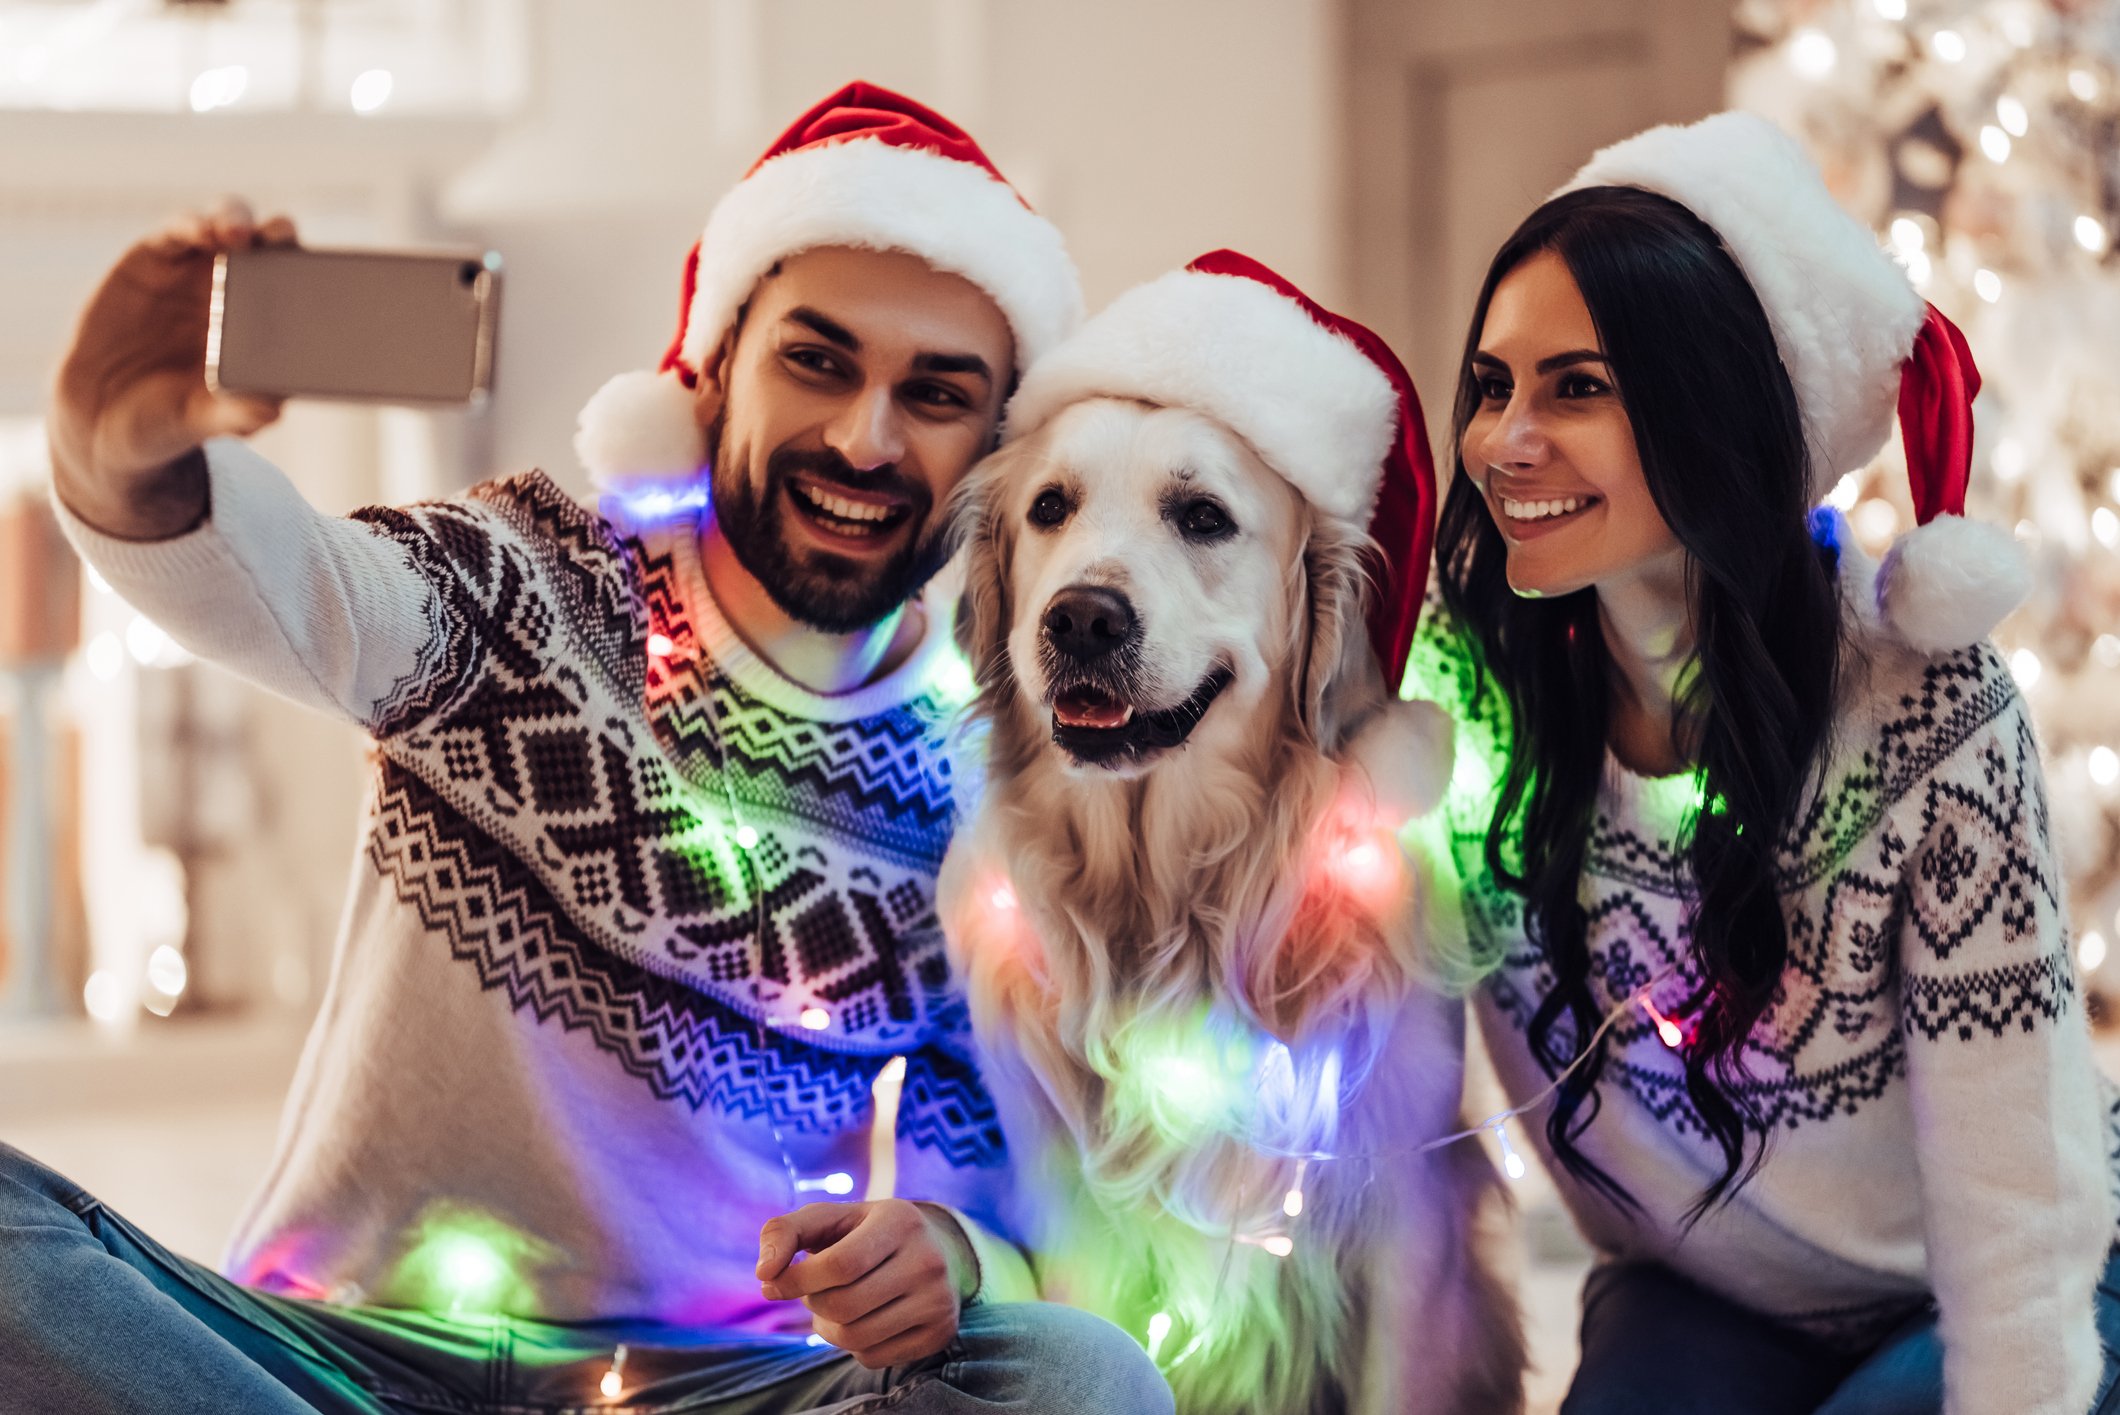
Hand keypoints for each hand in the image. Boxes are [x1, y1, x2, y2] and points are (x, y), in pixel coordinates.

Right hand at [47, 199, 297, 539]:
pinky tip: (199, 232)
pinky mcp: (154, 258)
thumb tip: (271, 409)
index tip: (328, 273)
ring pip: (228, 227)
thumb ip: (236, 415)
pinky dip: (191, 225)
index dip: (317, 275)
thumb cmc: (169, 421)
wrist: (99, 418)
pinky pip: (177, 231)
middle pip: (271, 248)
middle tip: (283, 237)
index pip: (302, 290)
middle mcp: (239, 293)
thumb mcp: (202, 421)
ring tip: (237, 236)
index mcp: (267, 330)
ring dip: (238, 222)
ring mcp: (196, 272)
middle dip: (283, 235)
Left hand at [757, 1199, 979, 1369]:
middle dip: (813, 1302)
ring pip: (856, 1337)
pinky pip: (874, 1358)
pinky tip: (860, 1320)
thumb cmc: (864, 1233)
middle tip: (813, 1291)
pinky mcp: (939, 1334)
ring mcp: (938, 1301)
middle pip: (844, 1305)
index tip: (773, 1283)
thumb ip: (784, 1232)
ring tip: (830, 1308)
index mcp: (900, 1220)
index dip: (797, 1280)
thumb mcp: (828, 1218)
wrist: (934, 1251)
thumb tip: (764, 1274)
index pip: (840, 1265)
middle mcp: (927, 1261)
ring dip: (826, 1328)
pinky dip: (852, 1345)